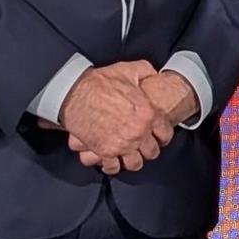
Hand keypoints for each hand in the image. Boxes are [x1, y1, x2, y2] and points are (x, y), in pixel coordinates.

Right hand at [67, 69, 199, 169]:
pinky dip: (113, 166)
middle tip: (144, 145)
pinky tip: (113, 160)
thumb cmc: (98, 82)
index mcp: (147, 113)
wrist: (73, 92)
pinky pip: (113, 167)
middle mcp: (138, 131)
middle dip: (149, 149)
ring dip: (133, 160)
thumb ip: (146, 72)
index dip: (163, 135)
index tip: (159, 136)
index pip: (165, 133)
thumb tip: (155, 75)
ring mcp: (122, 144)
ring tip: (130, 155)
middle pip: (152, 151)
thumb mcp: (129, 70)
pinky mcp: (104, 151)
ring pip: (135, 163)